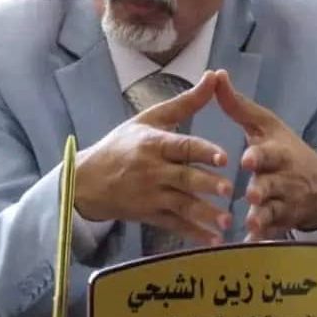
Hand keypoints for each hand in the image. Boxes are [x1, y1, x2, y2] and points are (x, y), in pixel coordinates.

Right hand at [74, 71, 232, 245]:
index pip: (181, 147)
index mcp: (153, 144)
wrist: (86, 181)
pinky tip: (213, 240)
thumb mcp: (150, 119)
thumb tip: (214, 75)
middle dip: (206, 185)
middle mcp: (151, 171)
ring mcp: (149, 195)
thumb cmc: (122, 144)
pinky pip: (174, 225)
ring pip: (181, 206)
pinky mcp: (149, 215)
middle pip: (183, 178)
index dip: (202, 151)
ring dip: (204, 214)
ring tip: (226, 221)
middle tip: (230, 190)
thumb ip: (186, 102)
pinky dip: (193, 234)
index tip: (222, 157)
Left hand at [214, 70, 316, 240]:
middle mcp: (283, 178)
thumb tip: (216, 75)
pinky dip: (263, 238)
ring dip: (262, 216)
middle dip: (264, 189)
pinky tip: (250, 244)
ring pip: (273, 210)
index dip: (260, 157)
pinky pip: (272, 232)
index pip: (270, 153)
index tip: (247, 160)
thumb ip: (237, 105)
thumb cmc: (284, 150)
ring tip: (251, 221)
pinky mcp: (282, 222)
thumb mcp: (265, 125)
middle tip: (252, 193)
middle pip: (273, 184)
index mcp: (278, 152)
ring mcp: (284, 202)